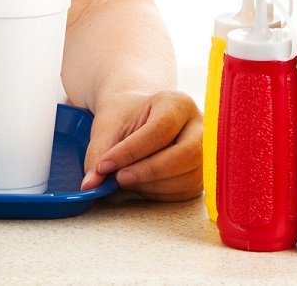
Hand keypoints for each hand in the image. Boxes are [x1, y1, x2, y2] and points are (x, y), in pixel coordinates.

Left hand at [80, 89, 202, 201]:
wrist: (140, 118)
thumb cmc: (126, 117)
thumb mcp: (107, 126)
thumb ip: (98, 153)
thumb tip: (90, 184)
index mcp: (177, 103)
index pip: (160, 130)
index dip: (131, 151)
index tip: (104, 165)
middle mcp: (199, 125)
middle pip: (185, 154)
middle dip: (148, 171)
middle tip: (119, 178)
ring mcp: (206, 151)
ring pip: (188, 177)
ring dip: (153, 186)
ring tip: (126, 180)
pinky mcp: (202, 173)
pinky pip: (186, 191)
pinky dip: (160, 194)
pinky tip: (141, 185)